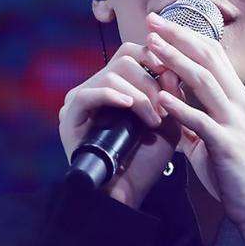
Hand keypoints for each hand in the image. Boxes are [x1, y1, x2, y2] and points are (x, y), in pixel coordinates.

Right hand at [58, 40, 183, 207]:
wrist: (127, 193)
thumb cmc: (146, 159)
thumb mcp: (167, 120)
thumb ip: (171, 92)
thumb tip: (172, 63)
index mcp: (116, 84)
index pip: (132, 52)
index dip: (155, 58)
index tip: (173, 76)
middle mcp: (96, 87)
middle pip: (124, 59)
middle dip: (151, 82)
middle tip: (164, 108)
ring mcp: (81, 100)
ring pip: (111, 74)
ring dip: (139, 96)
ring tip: (153, 120)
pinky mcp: (70, 116)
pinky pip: (89, 94)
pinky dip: (111, 96)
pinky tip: (128, 106)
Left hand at [144, 12, 244, 227]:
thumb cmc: (233, 172)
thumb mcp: (208, 139)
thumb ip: (191, 119)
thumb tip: (168, 105)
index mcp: (235, 97)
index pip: (212, 54)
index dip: (186, 35)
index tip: (160, 24)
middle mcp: (238, 102)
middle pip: (207, 58)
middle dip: (178, 37)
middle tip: (151, 21)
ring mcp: (235, 122)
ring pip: (204, 81)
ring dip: (175, 62)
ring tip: (151, 48)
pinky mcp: (227, 145)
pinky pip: (201, 121)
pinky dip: (179, 108)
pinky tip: (160, 99)